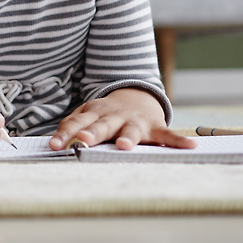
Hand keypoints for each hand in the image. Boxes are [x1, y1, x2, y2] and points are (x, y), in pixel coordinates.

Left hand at [50, 87, 195, 150]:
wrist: (136, 96)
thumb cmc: (106, 113)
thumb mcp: (88, 114)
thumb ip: (73, 125)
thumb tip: (52, 143)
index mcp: (93, 113)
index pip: (76, 123)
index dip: (65, 134)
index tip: (54, 145)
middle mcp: (113, 116)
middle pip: (101, 125)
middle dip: (92, 133)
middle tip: (83, 141)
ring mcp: (135, 121)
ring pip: (131, 130)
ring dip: (128, 137)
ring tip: (125, 146)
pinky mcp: (155, 127)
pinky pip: (168, 135)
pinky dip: (178, 140)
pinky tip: (190, 146)